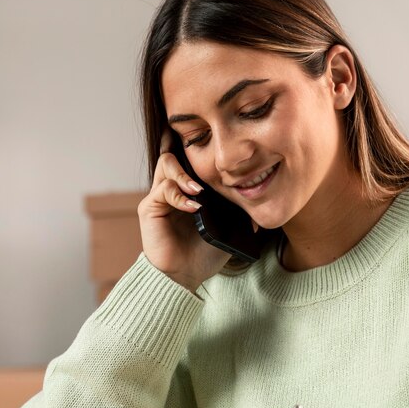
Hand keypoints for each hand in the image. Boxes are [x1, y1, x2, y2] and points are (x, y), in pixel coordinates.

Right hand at [137, 130, 230, 291]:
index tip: (205, 132)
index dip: (193, 145)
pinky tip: (194, 207)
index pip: (187, 160)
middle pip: (173, 154)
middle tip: (203, 156)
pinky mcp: (150, 209)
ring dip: (184, 173)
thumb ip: (238, 216)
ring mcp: (158, 197)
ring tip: (199, 189)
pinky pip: (163, 191)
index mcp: (187, 191)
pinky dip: (179, 195)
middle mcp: (171, 189)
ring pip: (166, 165)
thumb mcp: (227, 230)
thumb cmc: (204, 254)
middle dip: (187, 150)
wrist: (185, 276)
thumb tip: (258, 212)